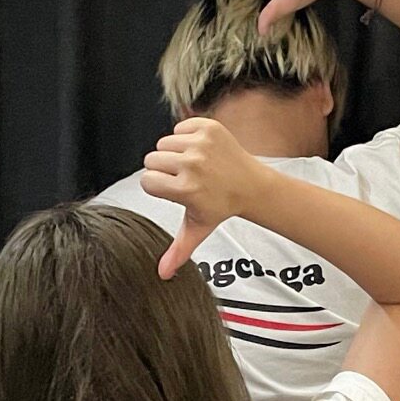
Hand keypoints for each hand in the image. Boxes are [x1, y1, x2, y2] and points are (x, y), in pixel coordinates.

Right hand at [140, 118, 270, 277]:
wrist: (252, 185)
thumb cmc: (222, 206)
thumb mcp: (197, 228)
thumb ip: (178, 250)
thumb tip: (163, 273)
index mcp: (186, 188)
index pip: (147, 181)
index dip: (158, 186)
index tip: (174, 191)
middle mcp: (192, 164)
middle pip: (152, 160)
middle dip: (164, 169)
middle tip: (185, 178)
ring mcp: (201, 144)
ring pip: (164, 143)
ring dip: (174, 153)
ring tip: (194, 165)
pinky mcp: (208, 127)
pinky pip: (179, 127)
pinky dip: (186, 137)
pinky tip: (201, 151)